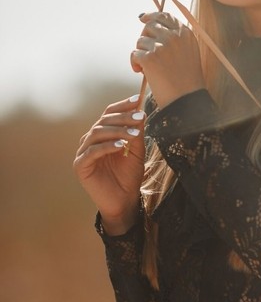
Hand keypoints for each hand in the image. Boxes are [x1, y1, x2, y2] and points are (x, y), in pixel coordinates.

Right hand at [73, 95, 145, 233]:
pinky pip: (92, 152)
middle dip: (123, 118)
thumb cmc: (129, 177)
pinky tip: (120, 146)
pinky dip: (106, 147)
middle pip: (103, 121)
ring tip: (134, 133)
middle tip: (139, 116)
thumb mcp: (136, 151)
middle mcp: (90, 140)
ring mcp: (83, 152)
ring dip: (117, 131)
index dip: (122, 106)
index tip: (138, 99)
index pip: (109, 114)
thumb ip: (136, 133)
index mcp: (102, 135)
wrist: (124, 202)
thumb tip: (140, 112)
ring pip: (97, 133)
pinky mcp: (80, 166)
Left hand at [131, 12, 204, 109]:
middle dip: (145, 38)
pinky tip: (141, 72)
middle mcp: (174, 36)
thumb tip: (150, 21)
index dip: (152, 16)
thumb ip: (175, 37)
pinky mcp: (150, 58)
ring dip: (141, 53)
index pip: (165, 16)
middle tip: (147, 53)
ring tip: (149, 67)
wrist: (186, 100)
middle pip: (150, 26)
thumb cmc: (187, 80)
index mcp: (185, 33)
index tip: (143, 18)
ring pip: (140, 41)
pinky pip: (134, 54)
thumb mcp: (189, 52)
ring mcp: (162, 46)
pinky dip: (134, 63)